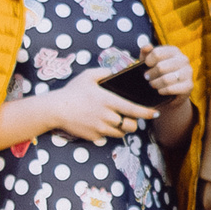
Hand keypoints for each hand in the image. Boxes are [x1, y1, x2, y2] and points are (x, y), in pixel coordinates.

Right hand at [40, 62, 159, 143]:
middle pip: (131, 126)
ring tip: (116, 120)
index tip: (155, 113)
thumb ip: (105, 72)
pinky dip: (108, 132)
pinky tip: (100, 123)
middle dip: (134, 123)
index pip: (133, 109)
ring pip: (121, 133)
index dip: (147, 113)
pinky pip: (107, 136)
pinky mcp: (94, 137)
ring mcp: (100, 128)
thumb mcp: (88, 76)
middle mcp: (106, 116)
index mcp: (108, 101)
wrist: (55, 109)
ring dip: (122, 128)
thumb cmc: (72, 91)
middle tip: (131, 118)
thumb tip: (117, 72)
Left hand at [141, 44, 194, 104]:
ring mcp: (188, 72)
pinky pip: (170, 89)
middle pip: (160, 67)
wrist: (171, 92)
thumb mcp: (150, 62)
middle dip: (150, 74)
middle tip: (147, 78)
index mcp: (174, 51)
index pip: (157, 53)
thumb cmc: (159, 74)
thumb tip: (147, 47)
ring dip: (155, 84)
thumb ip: (146, 52)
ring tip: (153, 84)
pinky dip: (162, 91)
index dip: (148, 61)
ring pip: (165, 79)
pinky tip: (160, 91)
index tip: (146, 66)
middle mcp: (183, 59)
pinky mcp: (189, 86)